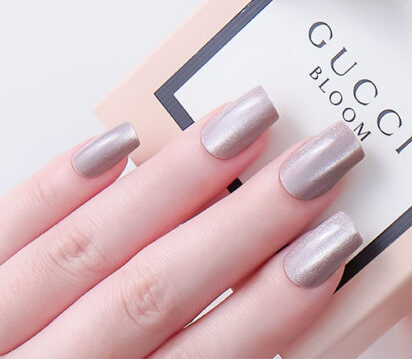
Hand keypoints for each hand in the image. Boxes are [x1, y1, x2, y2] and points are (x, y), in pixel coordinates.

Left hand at [0, 87, 364, 356]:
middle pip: (153, 291)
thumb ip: (209, 357)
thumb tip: (276, 297)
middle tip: (313, 161)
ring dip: (174, 179)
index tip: (332, 243)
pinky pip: (6, 226)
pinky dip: (61, 183)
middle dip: (245, 221)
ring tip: (242, 122)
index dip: (270, 304)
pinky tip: (118, 140)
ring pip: (88, 246)